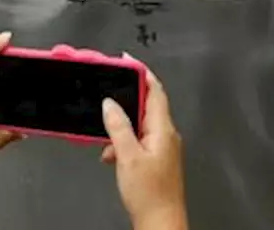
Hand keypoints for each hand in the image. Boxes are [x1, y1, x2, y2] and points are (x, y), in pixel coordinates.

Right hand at [101, 69, 187, 229]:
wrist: (160, 223)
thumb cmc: (150, 194)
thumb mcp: (128, 155)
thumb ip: (118, 126)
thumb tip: (110, 104)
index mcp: (164, 129)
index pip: (155, 90)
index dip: (141, 72)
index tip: (126, 61)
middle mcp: (167, 135)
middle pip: (147, 105)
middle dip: (126, 100)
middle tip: (108, 93)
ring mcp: (163, 148)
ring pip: (140, 125)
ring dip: (121, 127)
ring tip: (106, 139)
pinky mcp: (157, 160)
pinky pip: (138, 141)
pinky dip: (123, 143)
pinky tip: (111, 155)